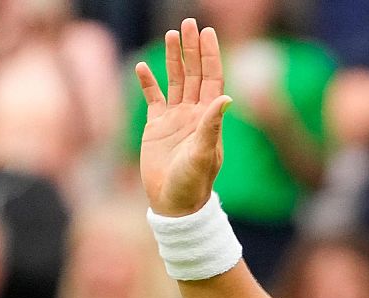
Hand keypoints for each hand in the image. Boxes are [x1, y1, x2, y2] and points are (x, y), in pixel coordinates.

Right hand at [136, 19, 230, 216]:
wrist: (174, 203)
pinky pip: (152, 98)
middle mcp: (193, 114)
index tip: (207, 33)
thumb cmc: (193, 183)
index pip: (211, 79)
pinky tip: (142, 65)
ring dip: (173, 58)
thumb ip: (212, 125)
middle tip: (189, 23)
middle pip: (194, 74)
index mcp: (208, 118)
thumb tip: (225, 97)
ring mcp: (174, 119)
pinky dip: (147, 82)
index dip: (209, 56)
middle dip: (191, 48)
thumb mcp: (203, 154)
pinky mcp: (155, 126)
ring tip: (171, 34)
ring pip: (175, 81)